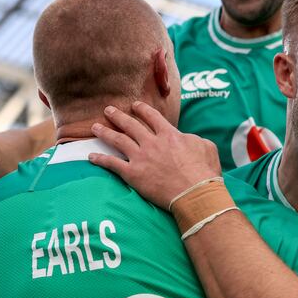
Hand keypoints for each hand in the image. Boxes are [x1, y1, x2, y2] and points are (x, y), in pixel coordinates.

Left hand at [89, 102, 221, 209]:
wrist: (195, 192)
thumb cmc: (204, 172)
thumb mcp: (206, 147)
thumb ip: (194, 139)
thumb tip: (187, 138)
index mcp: (169, 134)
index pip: (152, 116)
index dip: (142, 109)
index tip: (135, 105)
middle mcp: (152, 142)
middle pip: (130, 124)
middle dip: (118, 116)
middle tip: (108, 110)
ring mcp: (141, 158)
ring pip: (118, 140)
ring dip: (105, 132)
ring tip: (95, 126)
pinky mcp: (133, 174)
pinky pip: (112, 164)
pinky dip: (100, 159)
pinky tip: (91, 156)